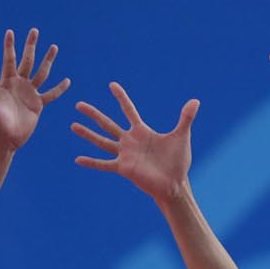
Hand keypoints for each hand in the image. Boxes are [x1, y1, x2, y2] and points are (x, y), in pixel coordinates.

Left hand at [0, 28, 68, 151]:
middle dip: (31, 45)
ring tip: (54, 46)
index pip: (9, 59)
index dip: (10, 46)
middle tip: (34, 31)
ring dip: (47, 60)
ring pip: (42, 72)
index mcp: (6, 82)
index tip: (10, 31)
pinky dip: (59, 88)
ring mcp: (30, 93)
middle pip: (27, 60)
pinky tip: (67, 81)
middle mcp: (19, 84)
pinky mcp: (38, 104)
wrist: (5, 139)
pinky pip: (51, 94)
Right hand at [73, 82, 198, 201]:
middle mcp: (130, 141)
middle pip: (107, 124)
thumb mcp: (181, 136)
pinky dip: (91, 162)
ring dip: (87, 134)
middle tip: (78, 104)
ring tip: (73, 125)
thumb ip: (186, 118)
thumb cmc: (178, 161)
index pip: (128, 110)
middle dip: (93, 114)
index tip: (112, 85)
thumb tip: (196, 100)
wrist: (174, 184)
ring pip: (101, 141)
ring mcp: (125, 154)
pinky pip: (104, 164)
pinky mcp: (123, 168)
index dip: (121, 97)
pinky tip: (77, 159)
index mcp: (142, 131)